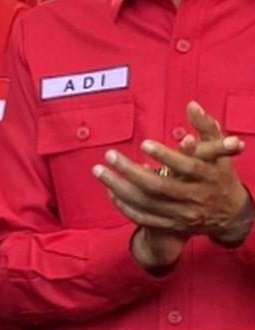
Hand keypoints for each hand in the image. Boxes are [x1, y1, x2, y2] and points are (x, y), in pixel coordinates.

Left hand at [93, 101, 250, 269]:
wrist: (230, 213)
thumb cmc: (220, 173)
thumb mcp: (220, 149)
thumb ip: (206, 127)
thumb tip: (192, 105)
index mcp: (209, 177)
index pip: (187, 167)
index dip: (166, 155)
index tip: (144, 144)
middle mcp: (194, 197)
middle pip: (158, 187)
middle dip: (130, 171)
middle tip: (109, 155)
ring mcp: (181, 214)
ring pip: (146, 203)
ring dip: (119, 187)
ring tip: (99, 170)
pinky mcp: (170, 224)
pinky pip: (143, 217)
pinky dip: (124, 205)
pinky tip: (110, 190)